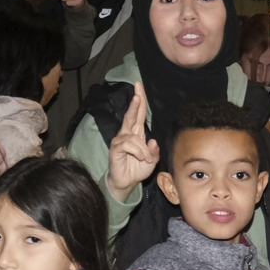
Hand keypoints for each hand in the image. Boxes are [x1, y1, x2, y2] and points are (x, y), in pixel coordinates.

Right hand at [107, 82, 159, 201]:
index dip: (139, 100)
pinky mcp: (115, 148)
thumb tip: (153, 141)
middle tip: (138, 86)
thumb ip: (154, 151)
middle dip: (135, 101)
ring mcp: (120, 140)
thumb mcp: (152, 161)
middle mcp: (127, 134)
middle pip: (132, 114)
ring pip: (135, 136)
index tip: (139, 87)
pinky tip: (139, 158)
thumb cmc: (137, 169)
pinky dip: (138, 152)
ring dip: (143, 149)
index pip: (139, 114)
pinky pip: (129, 144)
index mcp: (137, 133)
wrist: (127, 183)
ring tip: (145, 158)